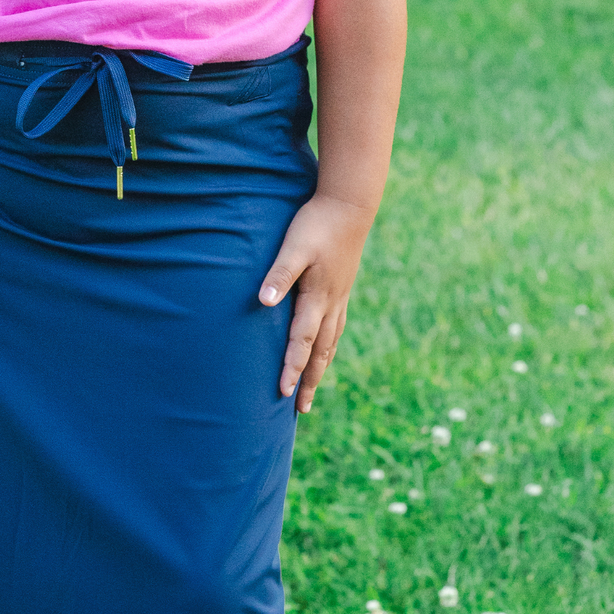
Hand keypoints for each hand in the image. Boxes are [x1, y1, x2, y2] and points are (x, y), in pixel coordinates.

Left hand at [258, 194, 375, 412]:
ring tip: (312, 390)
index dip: (292, 368)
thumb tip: (263, 302)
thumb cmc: (316, 224)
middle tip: (301, 409)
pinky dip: (328, 348)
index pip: (301, 341)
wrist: (350, 205)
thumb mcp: (293, 248)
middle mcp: (331, 304)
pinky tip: (325, 352)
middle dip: (309, 381)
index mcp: (318, 298)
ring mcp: (339, 298)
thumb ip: (278, 275)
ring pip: (330, 343)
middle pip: (320, 352)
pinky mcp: (341, 290)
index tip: (283, 392)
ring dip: (320, 368)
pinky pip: (336, 329)